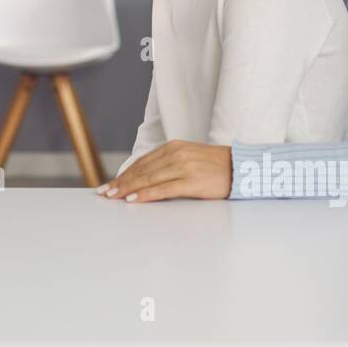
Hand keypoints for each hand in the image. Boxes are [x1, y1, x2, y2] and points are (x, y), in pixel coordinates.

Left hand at [99, 141, 232, 201]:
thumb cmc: (216, 167)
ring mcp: (183, 167)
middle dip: (121, 182)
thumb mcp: (189, 158)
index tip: (111, 183)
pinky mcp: (191, 182)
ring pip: (148, 179)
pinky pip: (162, 189)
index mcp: (174, 147)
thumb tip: (146, 179)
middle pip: (142, 170)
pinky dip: (145, 194)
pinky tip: (133, 199)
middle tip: (105, 192)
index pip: (142, 162)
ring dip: (128, 188)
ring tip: (114, 196)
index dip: (125, 173)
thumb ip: (169, 164)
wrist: (242, 168)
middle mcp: (176, 154)